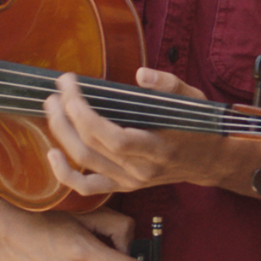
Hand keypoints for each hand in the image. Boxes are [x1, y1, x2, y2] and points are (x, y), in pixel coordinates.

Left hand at [44, 68, 220, 194]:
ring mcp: (130, 181)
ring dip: (61, 134)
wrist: (209, 161)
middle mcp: (141, 169)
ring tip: (51, 107)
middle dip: (67, 116)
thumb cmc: (200, 126)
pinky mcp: (123, 186)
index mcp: (159, 148)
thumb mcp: (193, 100)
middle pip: (91, 147)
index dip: (85, 116)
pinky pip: (87, 187)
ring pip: (84, 163)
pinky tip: (52, 153)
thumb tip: (140, 74)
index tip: (72, 89)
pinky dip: (64, 174)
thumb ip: (169, 85)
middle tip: (57, 91)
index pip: (114, 138)